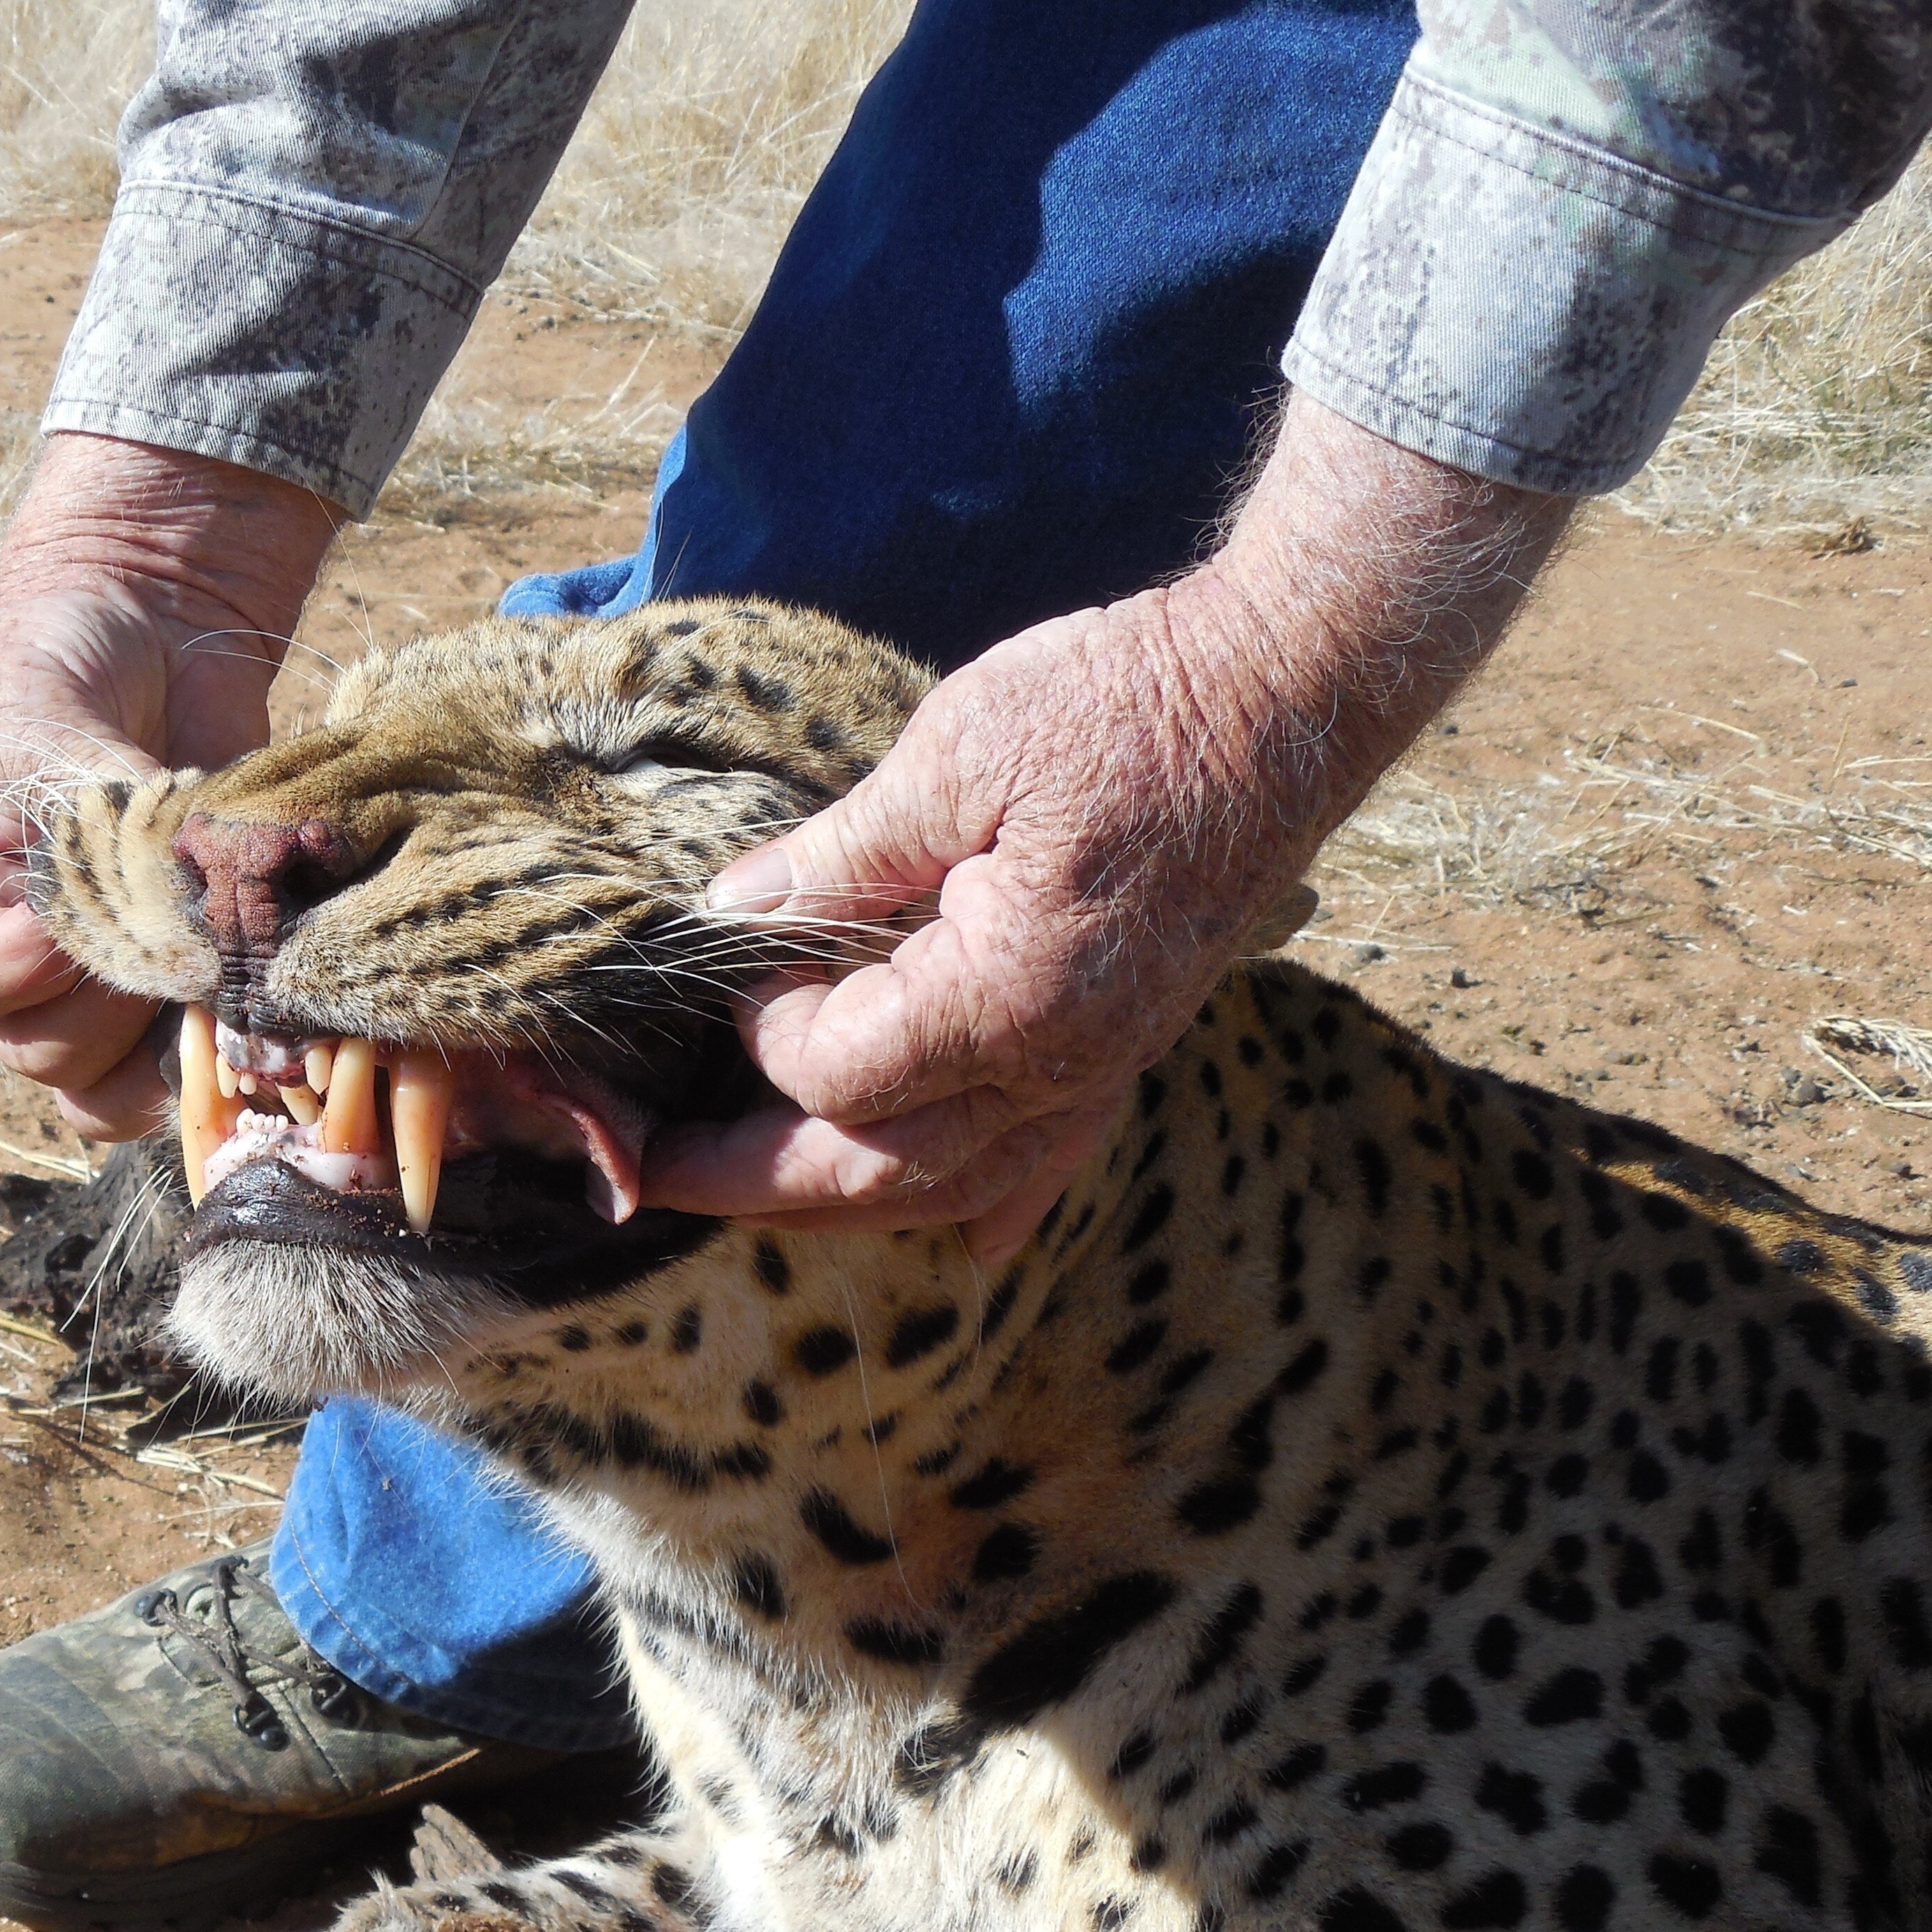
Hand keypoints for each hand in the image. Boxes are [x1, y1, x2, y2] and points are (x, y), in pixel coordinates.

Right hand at [0, 434, 336, 1137]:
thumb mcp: (40, 710)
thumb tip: (173, 897)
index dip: (13, 968)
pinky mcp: (185, 982)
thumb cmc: (59, 650)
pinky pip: (193, 1063)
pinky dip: (234, 1042)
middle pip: (42, 1047)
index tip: (72, 918)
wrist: (150, 618)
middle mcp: (11, 959)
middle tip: (182, 928)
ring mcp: (100, 983)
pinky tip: (276, 983)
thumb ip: (85, 804)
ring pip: (114, 1084)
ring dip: (177, 1040)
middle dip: (119, 997)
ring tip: (232, 959)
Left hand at [643, 394, 1570, 1264]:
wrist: (1288, 690)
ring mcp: (1102, 1066)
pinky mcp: (1126, 1045)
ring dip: (838, 1205)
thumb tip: (733, 912)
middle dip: (749, 1180)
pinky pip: (1048, 1160)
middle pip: (875, 1176)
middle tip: (643, 1173)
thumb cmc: (1129, 703)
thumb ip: (840, 852)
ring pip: (950, 1190)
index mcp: (1012, 998)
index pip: (836, 1074)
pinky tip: (967, 1241)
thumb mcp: (960, 752)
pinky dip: (990, 1205)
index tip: (747, 947)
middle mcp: (1063, 1065)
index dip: (764, 1024)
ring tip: (747, 1194)